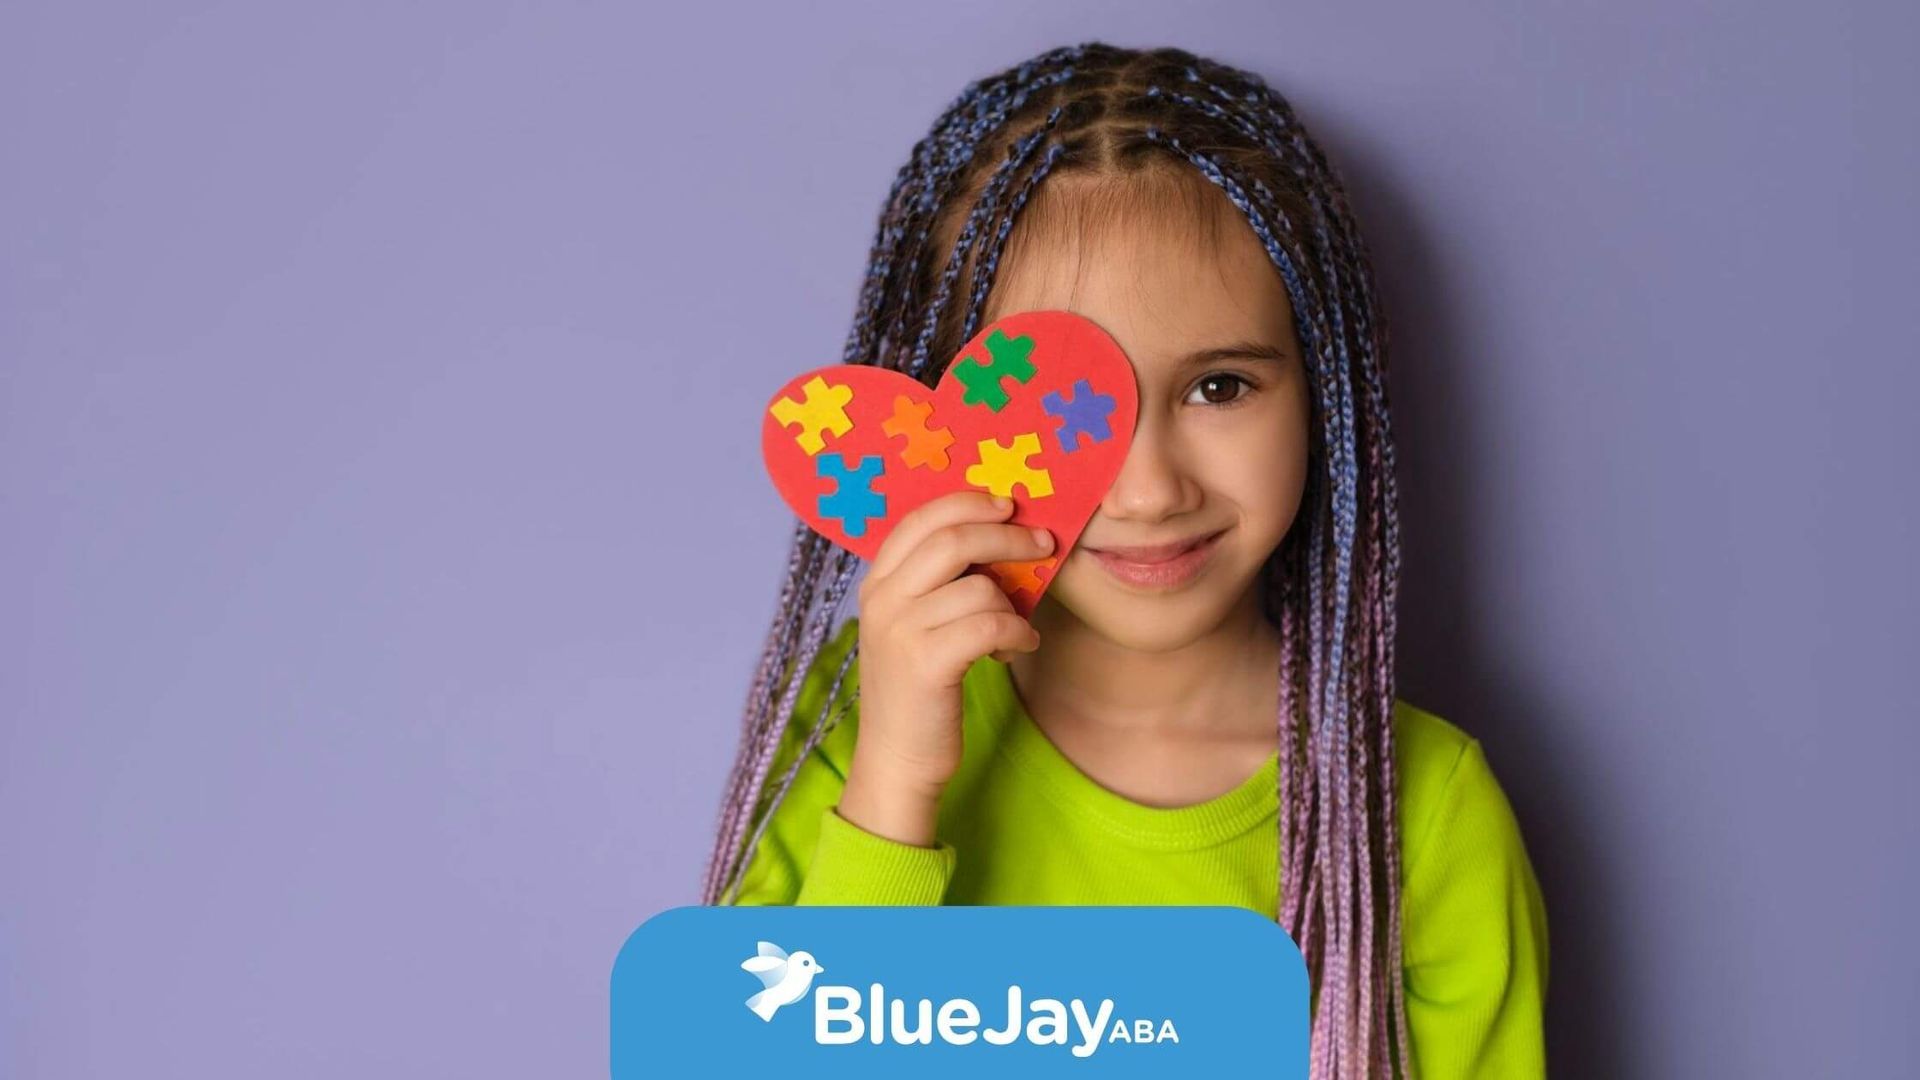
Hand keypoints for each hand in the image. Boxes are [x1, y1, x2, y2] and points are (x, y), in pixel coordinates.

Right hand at [837, 491, 1049, 843]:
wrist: (898, 759)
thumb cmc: (919, 688)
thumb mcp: (915, 624)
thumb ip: (939, 581)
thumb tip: (1000, 535)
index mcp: (877, 581)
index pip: (921, 517)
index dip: (968, 503)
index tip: (1008, 506)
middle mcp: (882, 599)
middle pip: (953, 539)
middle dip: (1007, 536)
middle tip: (1043, 543)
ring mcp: (900, 630)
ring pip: (980, 587)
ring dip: (1014, 604)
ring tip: (1016, 628)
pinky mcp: (926, 663)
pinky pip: (991, 624)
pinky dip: (1017, 633)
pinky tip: (1020, 647)